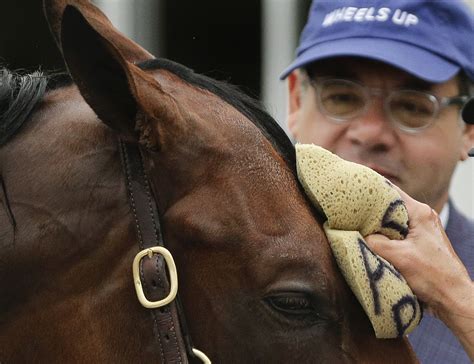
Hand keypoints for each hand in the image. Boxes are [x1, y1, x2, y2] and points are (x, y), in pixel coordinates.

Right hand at [365, 187, 473, 358]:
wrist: (454, 298)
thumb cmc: (433, 276)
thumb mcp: (398, 257)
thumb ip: (375, 242)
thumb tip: (357, 236)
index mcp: (420, 213)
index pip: (390, 191)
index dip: (370, 190)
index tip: (353, 191)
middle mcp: (423, 217)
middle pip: (390, 206)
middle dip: (371, 210)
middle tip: (350, 211)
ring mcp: (423, 230)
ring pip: (393, 221)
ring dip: (378, 226)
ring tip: (358, 226)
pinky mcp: (421, 243)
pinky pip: (398, 234)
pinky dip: (385, 237)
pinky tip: (373, 242)